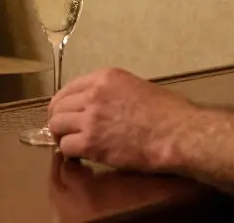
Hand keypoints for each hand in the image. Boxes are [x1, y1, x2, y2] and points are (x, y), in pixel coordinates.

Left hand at [47, 67, 197, 172]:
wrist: (176, 134)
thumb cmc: (168, 112)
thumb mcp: (138, 87)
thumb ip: (113, 92)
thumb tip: (103, 104)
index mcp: (105, 77)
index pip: (68, 88)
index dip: (63, 103)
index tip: (64, 113)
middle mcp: (93, 94)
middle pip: (58, 106)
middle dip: (58, 120)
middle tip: (64, 131)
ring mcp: (90, 118)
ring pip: (57, 125)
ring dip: (62, 136)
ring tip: (71, 144)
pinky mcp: (91, 142)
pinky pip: (66, 147)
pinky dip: (70, 153)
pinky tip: (79, 156)